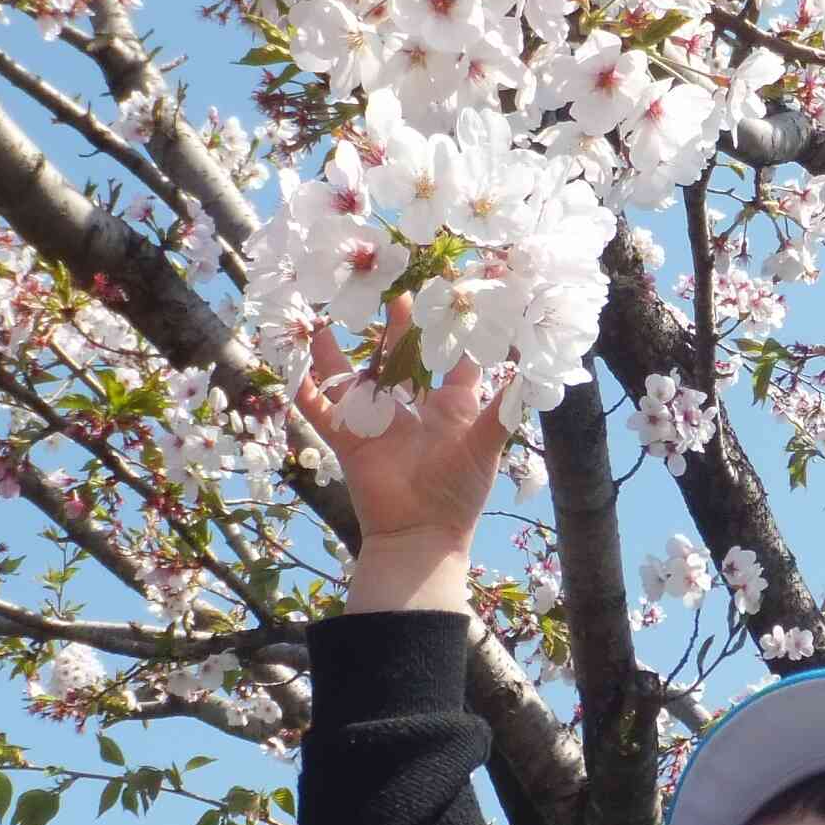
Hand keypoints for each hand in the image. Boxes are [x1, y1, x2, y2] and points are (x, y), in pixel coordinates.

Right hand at [290, 297, 513, 615]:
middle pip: (402, 357)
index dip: (451, 328)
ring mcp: (378, 422)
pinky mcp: (349, 439)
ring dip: (339, 351)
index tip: (448, 291)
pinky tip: (291, 367)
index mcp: (450, 405)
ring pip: (354, 377)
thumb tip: (532, 375)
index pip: (452, 357)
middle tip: (393, 289)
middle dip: (398, 325)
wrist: (419, 535)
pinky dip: (306, 392)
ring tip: (328, 317)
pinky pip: (321, 411)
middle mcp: (412, 408)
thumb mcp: (485, 445)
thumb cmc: (458, 492)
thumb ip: (504, 410)